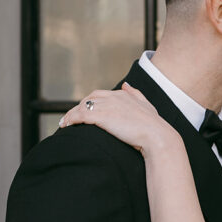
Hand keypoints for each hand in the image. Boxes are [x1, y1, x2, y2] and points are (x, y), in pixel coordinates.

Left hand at [60, 83, 179, 155]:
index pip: (99, 95)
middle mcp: (113, 97)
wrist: (157, 136)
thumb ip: (135, 94)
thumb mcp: (146, 105)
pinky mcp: (102, 116)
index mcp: (123, 95)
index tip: (84, 112)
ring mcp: (107, 106)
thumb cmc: (154, 126)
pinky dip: (71, 119)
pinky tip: (66, 125)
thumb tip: (126, 84)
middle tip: (71, 118)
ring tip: (64, 123)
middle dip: (78, 107)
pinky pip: (80, 115)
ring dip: (71, 114)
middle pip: (89, 99)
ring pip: (82, 107)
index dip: (90, 103)